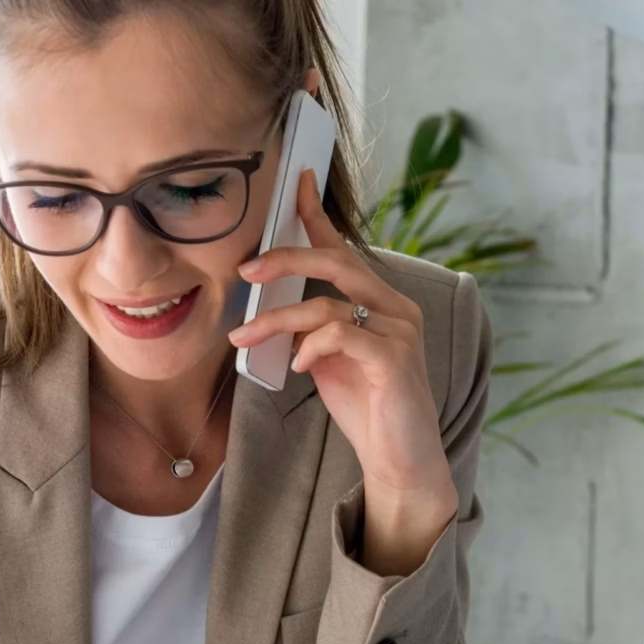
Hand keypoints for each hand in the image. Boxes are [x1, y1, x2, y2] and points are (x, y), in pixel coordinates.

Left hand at [228, 169, 457, 516]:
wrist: (400, 461)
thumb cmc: (367, 410)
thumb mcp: (328, 362)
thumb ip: (311, 331)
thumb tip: (274, 313)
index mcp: (381, 303)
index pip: (344, 250)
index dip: (318, 216)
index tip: (296, 182)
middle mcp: (396, 308)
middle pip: (338, 262)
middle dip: (287, 258)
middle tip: (246, 269)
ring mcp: (400, 332)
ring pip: (327, 305)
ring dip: (277, 319)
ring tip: (243, 336)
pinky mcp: (395, 360)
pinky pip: (342, 336)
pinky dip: (311, 347)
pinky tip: (297, 367)